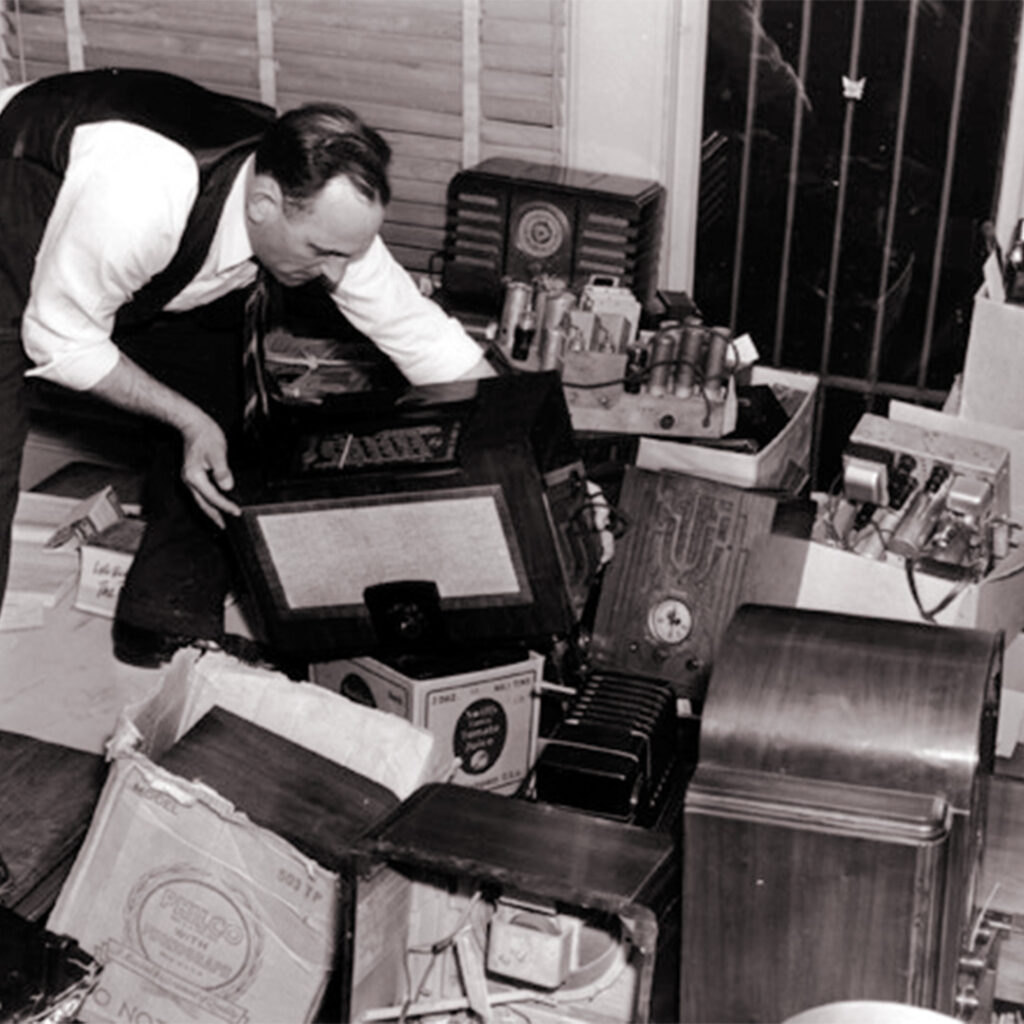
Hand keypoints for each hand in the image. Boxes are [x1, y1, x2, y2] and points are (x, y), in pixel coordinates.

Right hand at [180, 413, 240, 527]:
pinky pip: (201, 493)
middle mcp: (189, 480)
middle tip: (226, 527)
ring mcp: (189, 478)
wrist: (192, 423)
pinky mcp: (192, 474)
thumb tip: (227, 486)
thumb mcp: (217, 451)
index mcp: (194, 477)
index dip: (226, 506)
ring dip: (211, 510)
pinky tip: (214, 502)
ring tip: (221, 519)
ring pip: (201, 500)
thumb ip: (222, 470)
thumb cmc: (205, 435)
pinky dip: (208, 501)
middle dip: (215, 516)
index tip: (237, 513)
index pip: (213, 497)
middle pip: (203, 504)